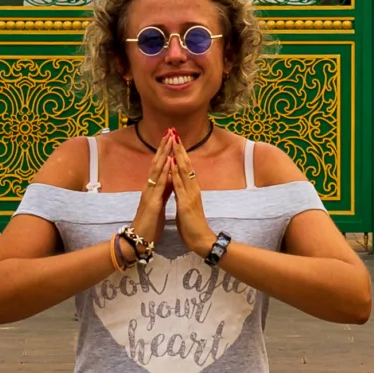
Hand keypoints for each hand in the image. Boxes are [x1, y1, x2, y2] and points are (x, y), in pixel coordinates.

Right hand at [127, 135, 173, 252]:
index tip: (171, 138)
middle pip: (157, 163)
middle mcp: (150, 187)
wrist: (139, 239)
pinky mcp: (151, 202)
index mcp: (154, 188)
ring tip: (169, 139)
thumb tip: (170, 178)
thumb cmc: (149, 223)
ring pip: (157, 169)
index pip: (160, 166)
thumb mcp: (159, 203)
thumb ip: (164, 190)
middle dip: (164, 146)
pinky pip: (159, 184)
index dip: (165, 151)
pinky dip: (165, 172)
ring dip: (163, 153)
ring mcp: (150, 193)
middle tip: (170, 130)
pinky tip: (169, 161)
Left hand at [165, 132, 214, 255]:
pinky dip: (175, 173)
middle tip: (174, 131)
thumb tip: (178, 182)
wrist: (201, 240)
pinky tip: (172, 163)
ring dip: (178, 155)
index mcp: (191, 188)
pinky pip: (180, 186)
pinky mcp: (186, 203)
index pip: (185, 166)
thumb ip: (183, 192)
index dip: (180, 152)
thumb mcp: (186, 204)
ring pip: (184, 171)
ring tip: (173, 140)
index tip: (174, 138)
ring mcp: (190, 195)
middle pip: (186, 164)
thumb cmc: (192, 224)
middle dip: (179, 147)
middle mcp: (193, 188)